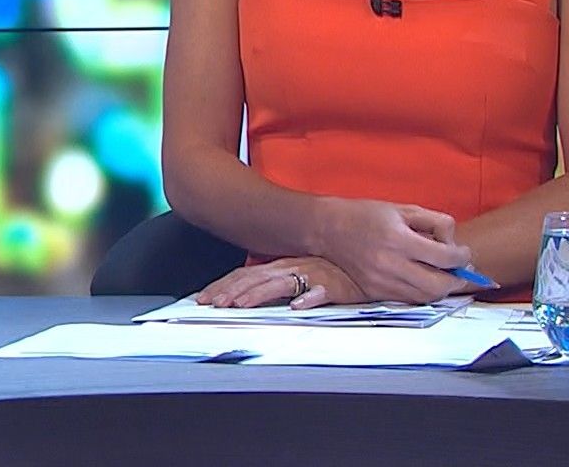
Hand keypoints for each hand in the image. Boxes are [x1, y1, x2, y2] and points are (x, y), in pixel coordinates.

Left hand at [199, 256, 364, 308]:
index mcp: (278, 267)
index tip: (203, 298)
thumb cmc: (330, 272)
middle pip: (253, 279)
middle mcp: (289, 268)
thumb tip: (247, 298)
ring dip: (258, 294)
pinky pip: (319, 292)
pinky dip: (307, 299)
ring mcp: (310, 275)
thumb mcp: (296, 276)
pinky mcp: (333, 285)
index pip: (243, 275)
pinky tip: (297, 306)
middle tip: (212, 304)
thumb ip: (273, 285)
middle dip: (230, 291)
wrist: (365, 263)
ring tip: (241, 305)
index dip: (222, 286)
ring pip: (279, 285)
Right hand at [311, 197, 469, 303]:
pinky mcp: (373, 292)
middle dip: (456, 280)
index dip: (462, 257)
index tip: (463, 253)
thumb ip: (434, 222)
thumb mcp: (403, 209)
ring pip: (425, 297)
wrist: (328, 228)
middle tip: (459, 270)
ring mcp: (381, 282)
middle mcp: (390, 264)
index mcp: (398, 239)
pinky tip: (422, 280)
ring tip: (443, 276)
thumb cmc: (366, 214)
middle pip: (438, 286)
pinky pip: (407, 299)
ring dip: (440, 289)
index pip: (444, 257)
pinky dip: (421, 292)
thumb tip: (453, 243)